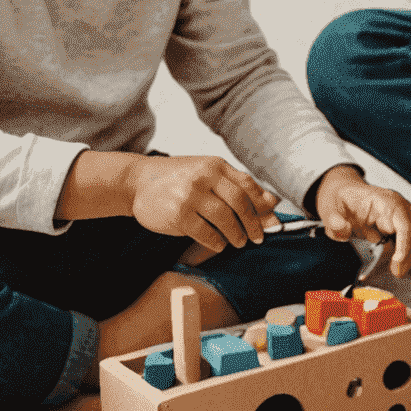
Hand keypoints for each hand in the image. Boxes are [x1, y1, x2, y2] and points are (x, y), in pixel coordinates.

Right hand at [127, 155, 276, 251]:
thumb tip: (273, 203)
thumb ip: (237, 185)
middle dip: (253, 223)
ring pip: (225, 218)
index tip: (271, 220)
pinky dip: (217, 242)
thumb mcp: (207, 173)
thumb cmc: (178, 178)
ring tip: (239, 242)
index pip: (247, 184)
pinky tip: (219, 245)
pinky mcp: (178, 214)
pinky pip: (206, 232)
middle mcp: (204, 176)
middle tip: (258, 237)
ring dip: (236, 234)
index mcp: (215, 165)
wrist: (137, 181)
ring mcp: (190, 195)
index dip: (262, 204)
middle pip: (240, 202)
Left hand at [313, 165, 410, 276]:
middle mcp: (396, 206)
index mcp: (382, 200)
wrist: (343, 192)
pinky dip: (403, 253)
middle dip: (409, 253)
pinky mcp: (398, 223)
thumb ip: (334, 221)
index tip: (398, 261)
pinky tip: (393, 264)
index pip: (403, 222)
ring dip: (409, 255)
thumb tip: (345, 230)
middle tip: (397, 272)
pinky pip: (408, 239)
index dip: (405, 243)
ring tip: (396, 271)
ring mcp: (399, 214)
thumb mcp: (330, 209)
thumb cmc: (340, 199)